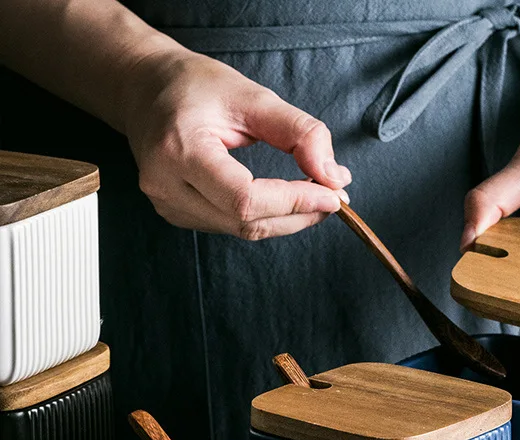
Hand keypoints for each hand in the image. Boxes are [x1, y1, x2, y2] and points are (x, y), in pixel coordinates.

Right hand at [122, 50, 350, 238]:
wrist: (143, 89)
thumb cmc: (194, 86)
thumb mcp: (252, 96)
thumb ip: (299, 133)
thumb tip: (334, 177)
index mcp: (178, 150)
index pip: (245, 199)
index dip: (295, 203)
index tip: (333, 195)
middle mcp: (166, 185)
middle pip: (247, 221)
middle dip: (299, 214)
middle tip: (334, 197)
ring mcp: (168, 205)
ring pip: (243, 230)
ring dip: (287, 219)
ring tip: (315, 196)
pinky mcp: (177, 215)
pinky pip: (232, 226)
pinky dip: (266, 217)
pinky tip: (285, 200)